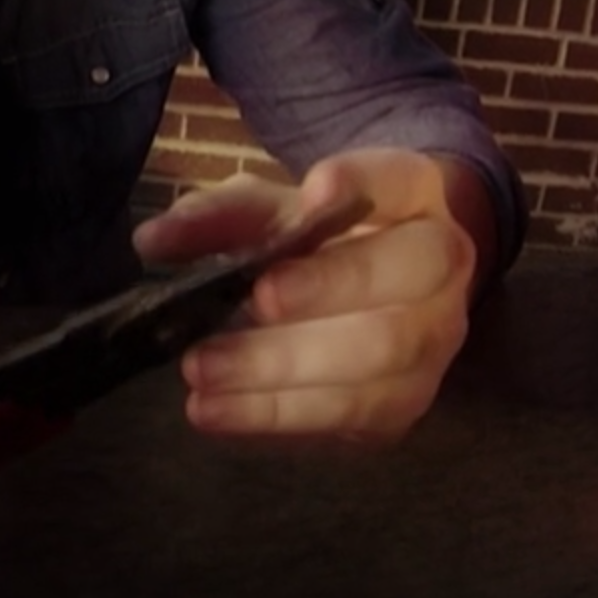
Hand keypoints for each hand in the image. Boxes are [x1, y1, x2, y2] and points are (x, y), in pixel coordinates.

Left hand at [129, 148, 480, 444]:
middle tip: (254, 299)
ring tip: (202, 370)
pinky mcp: (405, 402)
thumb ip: (219, 218)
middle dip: (327, 289)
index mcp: (415, 195)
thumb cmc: (322, 237)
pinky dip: (278, 416)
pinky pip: (352, 416)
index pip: (399, 180)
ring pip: (380, 357)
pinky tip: (216, 411)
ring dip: (286, 366)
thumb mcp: (271, 210)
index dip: (363, 184)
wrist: (378, 290)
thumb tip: (153, 241)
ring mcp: (434, 339)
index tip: (315, 192)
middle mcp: (443, 265)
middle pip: (405, 276)